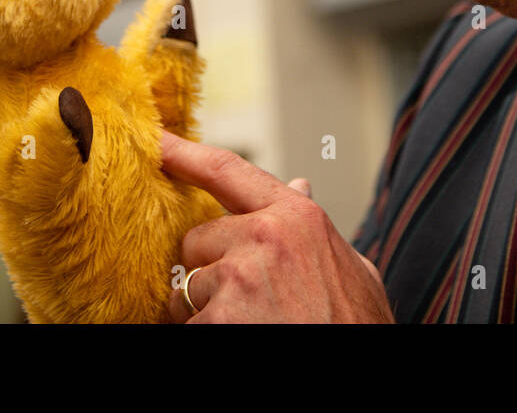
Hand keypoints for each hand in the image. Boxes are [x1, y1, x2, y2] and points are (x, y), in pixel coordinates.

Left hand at [160, 131, 393, 322]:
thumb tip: (299, 185)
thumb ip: (315, 226)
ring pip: (189, 288)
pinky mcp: (220, 319)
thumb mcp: (351, 267)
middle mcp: (265, 237)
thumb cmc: (357, 326)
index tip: (155, 140)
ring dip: (208, 310)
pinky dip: (208, 333)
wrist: (361, 376)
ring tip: (255, 324)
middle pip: (198, 239)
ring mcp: (239, 278)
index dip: (185, 153)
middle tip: (249, 300)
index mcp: (297, 217)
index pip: (228, 171)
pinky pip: (190, 323)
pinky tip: (247, 337)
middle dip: (211, 269)